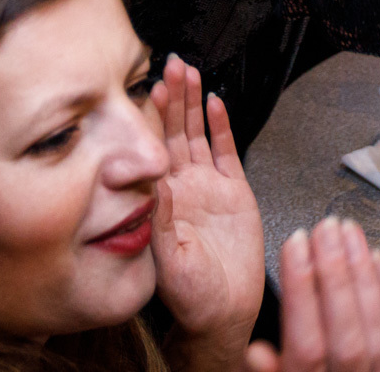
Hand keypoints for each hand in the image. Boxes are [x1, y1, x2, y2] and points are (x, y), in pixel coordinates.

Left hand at [152, 56, 264, 343]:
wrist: (222, 312)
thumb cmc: (190, 295)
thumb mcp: (169, 262)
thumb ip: (163, 223)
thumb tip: (157, 184)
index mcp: (162, 201)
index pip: (151, 149)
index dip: (149, 119)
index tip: (145, 90)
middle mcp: (182, 187)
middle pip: (174, 132)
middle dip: (171, 98)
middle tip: (170, 66)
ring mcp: (208, 187)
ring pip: (197, 134)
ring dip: (192, 103)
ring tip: (188, 73)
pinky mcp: (234, 191)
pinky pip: (226, 151)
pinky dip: (221, 126)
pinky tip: (215, 102)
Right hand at [242, 220, 379, 371]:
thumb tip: (255, 352)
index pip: (305, 343)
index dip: (301, 290)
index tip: (295, 245)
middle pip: (344, 330)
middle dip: (333, 272)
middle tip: (324, 229)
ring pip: (375, 326)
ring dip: (361, 272)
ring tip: (347, 232)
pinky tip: (375, 258)